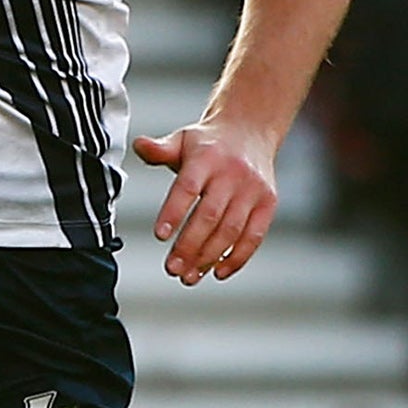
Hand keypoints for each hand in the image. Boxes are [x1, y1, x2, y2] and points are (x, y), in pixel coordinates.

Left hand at [132, 120, 278, 285]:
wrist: (249, 131)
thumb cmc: (210, 143)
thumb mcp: (182, 140)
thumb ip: (160, 149)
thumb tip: (140, 146)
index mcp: (206, 157)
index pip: (188, 187)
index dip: (173, 212)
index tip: (160, 235)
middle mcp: (232, 173)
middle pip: (209, 215)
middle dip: (189, 245)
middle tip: (172, 267)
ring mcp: (252, 189)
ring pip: (230, 230)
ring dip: (209, 258)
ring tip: (189, 275)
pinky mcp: (268, 204)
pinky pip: (253, 236)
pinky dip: (236, 258)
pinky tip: (217, 271)